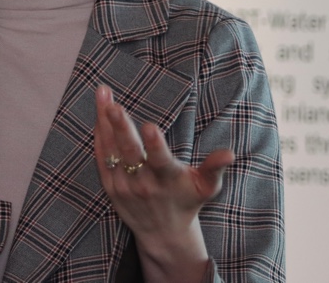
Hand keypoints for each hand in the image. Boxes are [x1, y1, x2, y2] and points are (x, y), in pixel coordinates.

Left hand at [94, 85, 232, 281]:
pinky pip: (101, 158)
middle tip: (115, 106)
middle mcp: (143, 184)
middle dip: (122, 128)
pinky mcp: (110, 186)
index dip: (155, 145)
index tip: (149, 126)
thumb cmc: (187, 201)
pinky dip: (99, 136)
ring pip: (111, 151)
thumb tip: (229, 154)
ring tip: (103, 94)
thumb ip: (215, 168)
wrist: (163, 234)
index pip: (160, 161)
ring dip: (105, 122)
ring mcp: (123, 185)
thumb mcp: (206, 187)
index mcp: (168, 180)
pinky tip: (99, 114)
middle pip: (130, 153)